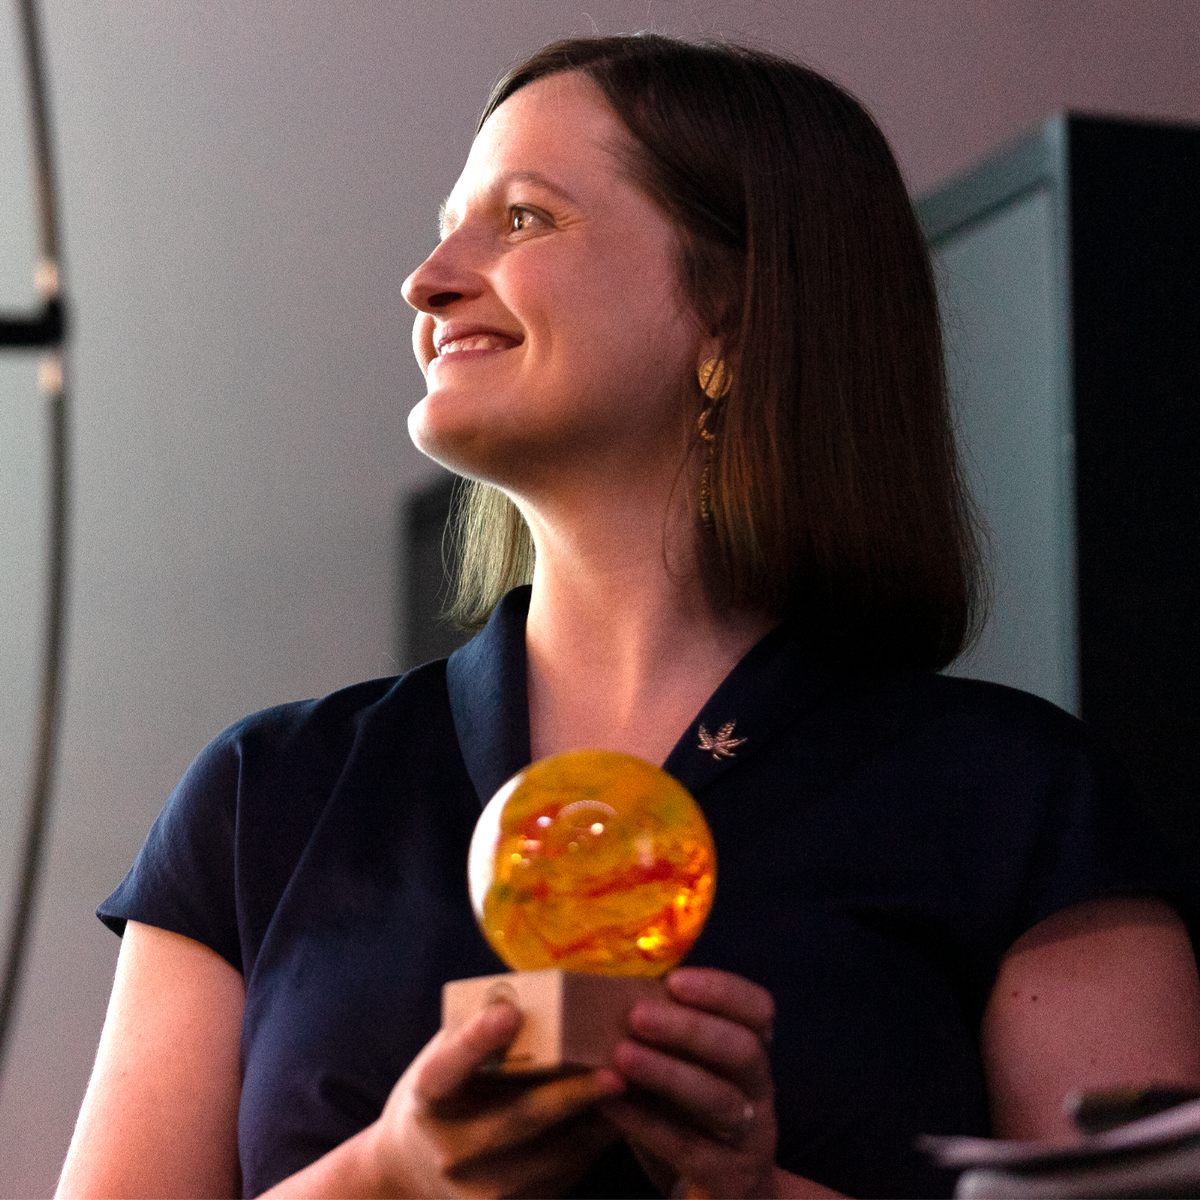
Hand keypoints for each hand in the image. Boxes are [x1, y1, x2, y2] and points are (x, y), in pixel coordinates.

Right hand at [368, 999, 623, 1197]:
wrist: (416, 1171)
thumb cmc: (447, 1095)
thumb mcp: (446, 1058)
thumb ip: (481, 1033)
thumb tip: (538, 989)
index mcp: (428, 1097)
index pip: (447, 1068)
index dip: (477, 1040)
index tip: (510, 1012)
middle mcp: (452, 1149)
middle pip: (518, 1119)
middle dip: (572, 1094)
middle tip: (616, 1070)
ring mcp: (481, 1189)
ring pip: (554, 1155)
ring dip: (601, 1121)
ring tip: (639, 1087)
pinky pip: (566, 1175)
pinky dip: (598, 1142)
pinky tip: (626, 1113)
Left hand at [599, 967, 777, 1199]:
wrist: (730, 1195)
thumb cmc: (697, 1118)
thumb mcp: (696, 1071)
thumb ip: (671, 1036)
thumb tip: (613, 991)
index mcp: (752, 1055)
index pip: (758, 1011)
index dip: (722, 991)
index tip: (675, 980)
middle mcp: (759, 1092)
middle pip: (742, 1051)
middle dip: (692, 1029)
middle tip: (639, 1014)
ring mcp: (748, 1138)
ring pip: (719, 1100)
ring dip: (669, 1073)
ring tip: (622, 1055)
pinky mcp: (727, 1178)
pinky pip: (687, 1148)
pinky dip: (645, 1121)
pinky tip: (611, 1101)